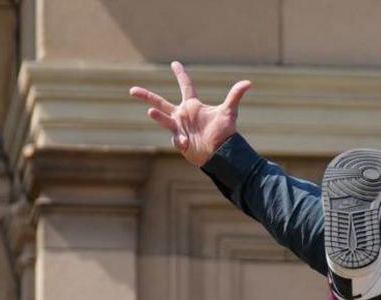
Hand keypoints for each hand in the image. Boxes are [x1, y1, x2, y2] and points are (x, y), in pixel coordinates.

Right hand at [129, 61, 249, 167]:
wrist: (221, 154)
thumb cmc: (224, 133)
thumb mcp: (229, 113)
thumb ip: (235, 96)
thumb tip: (248, 83)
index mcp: (193, 105)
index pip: (185, 86)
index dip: (180, 74)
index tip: (175, 63)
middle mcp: (182, 114)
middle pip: (161, 102)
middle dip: (146, 96)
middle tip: (132, 90)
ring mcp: (178, 127)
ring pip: (162, 119)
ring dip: (157, 116)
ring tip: (150, 111)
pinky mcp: (178, 140)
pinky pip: (177, 139)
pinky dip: (182, 141)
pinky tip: (188, 144)